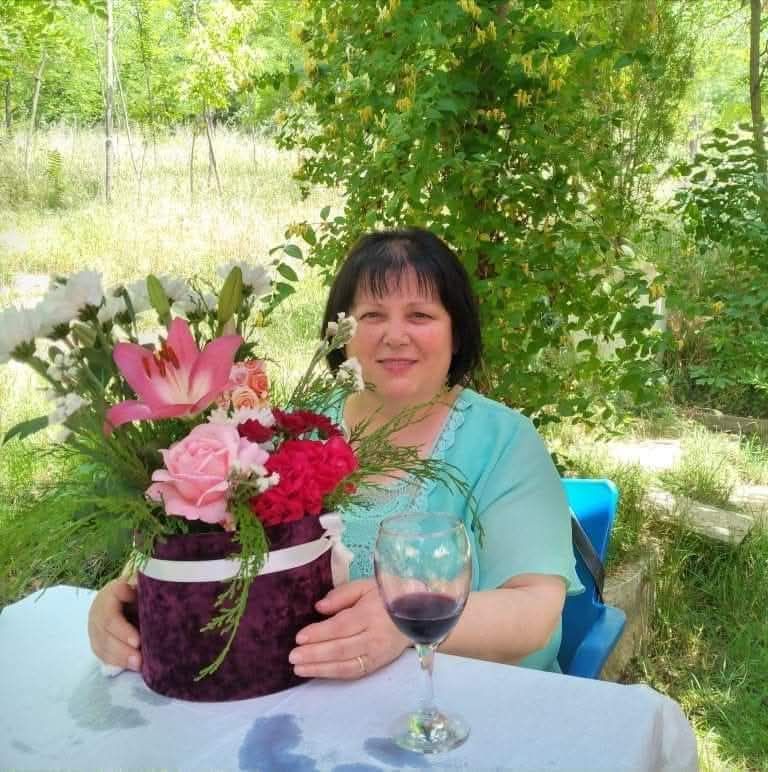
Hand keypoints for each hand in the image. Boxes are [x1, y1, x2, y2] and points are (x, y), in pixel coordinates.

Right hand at [87, 579, 140, 670]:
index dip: (123, 630)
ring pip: (102, 645)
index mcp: (109, 594)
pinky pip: (102, 654)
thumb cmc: (141, 590)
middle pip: (106, 633)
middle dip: (122, 648)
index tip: (138, 641)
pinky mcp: (96, 640)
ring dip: (120, 658)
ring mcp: (94, 626)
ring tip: (138, 665)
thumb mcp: (143, 585)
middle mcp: (98, 611)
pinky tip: (130, 666)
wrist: (129, 594)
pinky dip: (116, 662)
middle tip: (140, 659)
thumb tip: (144, 588)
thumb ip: (143, 589)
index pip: (111, 613)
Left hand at [289, 578, 408, 679]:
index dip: (320, 633)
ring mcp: (377, 654)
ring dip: (320, 668)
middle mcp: (374, 636)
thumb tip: (319, 607)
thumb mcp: (366, 586)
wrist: (419, 613)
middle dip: (315, 654)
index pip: (341, 626)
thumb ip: (342, 594)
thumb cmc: (387, 596)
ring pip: (346, 665)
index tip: (299, 636)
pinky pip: (354, 673)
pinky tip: (317, 673)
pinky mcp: (378, 665)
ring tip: (298, 669)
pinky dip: (333, 674)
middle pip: (341, 648)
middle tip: (292, 656)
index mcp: (371, 613)